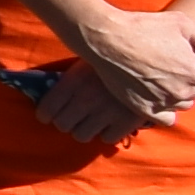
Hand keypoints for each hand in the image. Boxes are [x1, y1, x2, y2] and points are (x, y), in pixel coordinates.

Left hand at [20, 61, 166, 144]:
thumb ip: (68, 79)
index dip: (46, 115)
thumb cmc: (112, 55)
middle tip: (74, 116)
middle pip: (62, 126)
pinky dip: (108, 132)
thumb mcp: (84, 61)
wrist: (149, 58)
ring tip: (92, 120)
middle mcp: (85, 100)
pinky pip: (107, 139)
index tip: (49, 114)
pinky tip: (111, 122)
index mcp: (72, 82)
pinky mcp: (126, 122)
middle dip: (66, 121)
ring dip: (85, 129)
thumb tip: (45, 89)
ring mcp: (105, 113)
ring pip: (81, 136)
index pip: (46, 111)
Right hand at [77, 0, 194, 122]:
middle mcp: (182, 90)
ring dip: (180, 94)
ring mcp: (162, 101)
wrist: (106, 38)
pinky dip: (167, 111)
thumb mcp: (182, 23)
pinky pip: (167, 119)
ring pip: (185, 105)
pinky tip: (158, 97)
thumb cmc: (144, 26)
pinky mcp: (143, 108)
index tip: (192, 60)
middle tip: (175, 65)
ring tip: (165, 79)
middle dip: (193, 80)